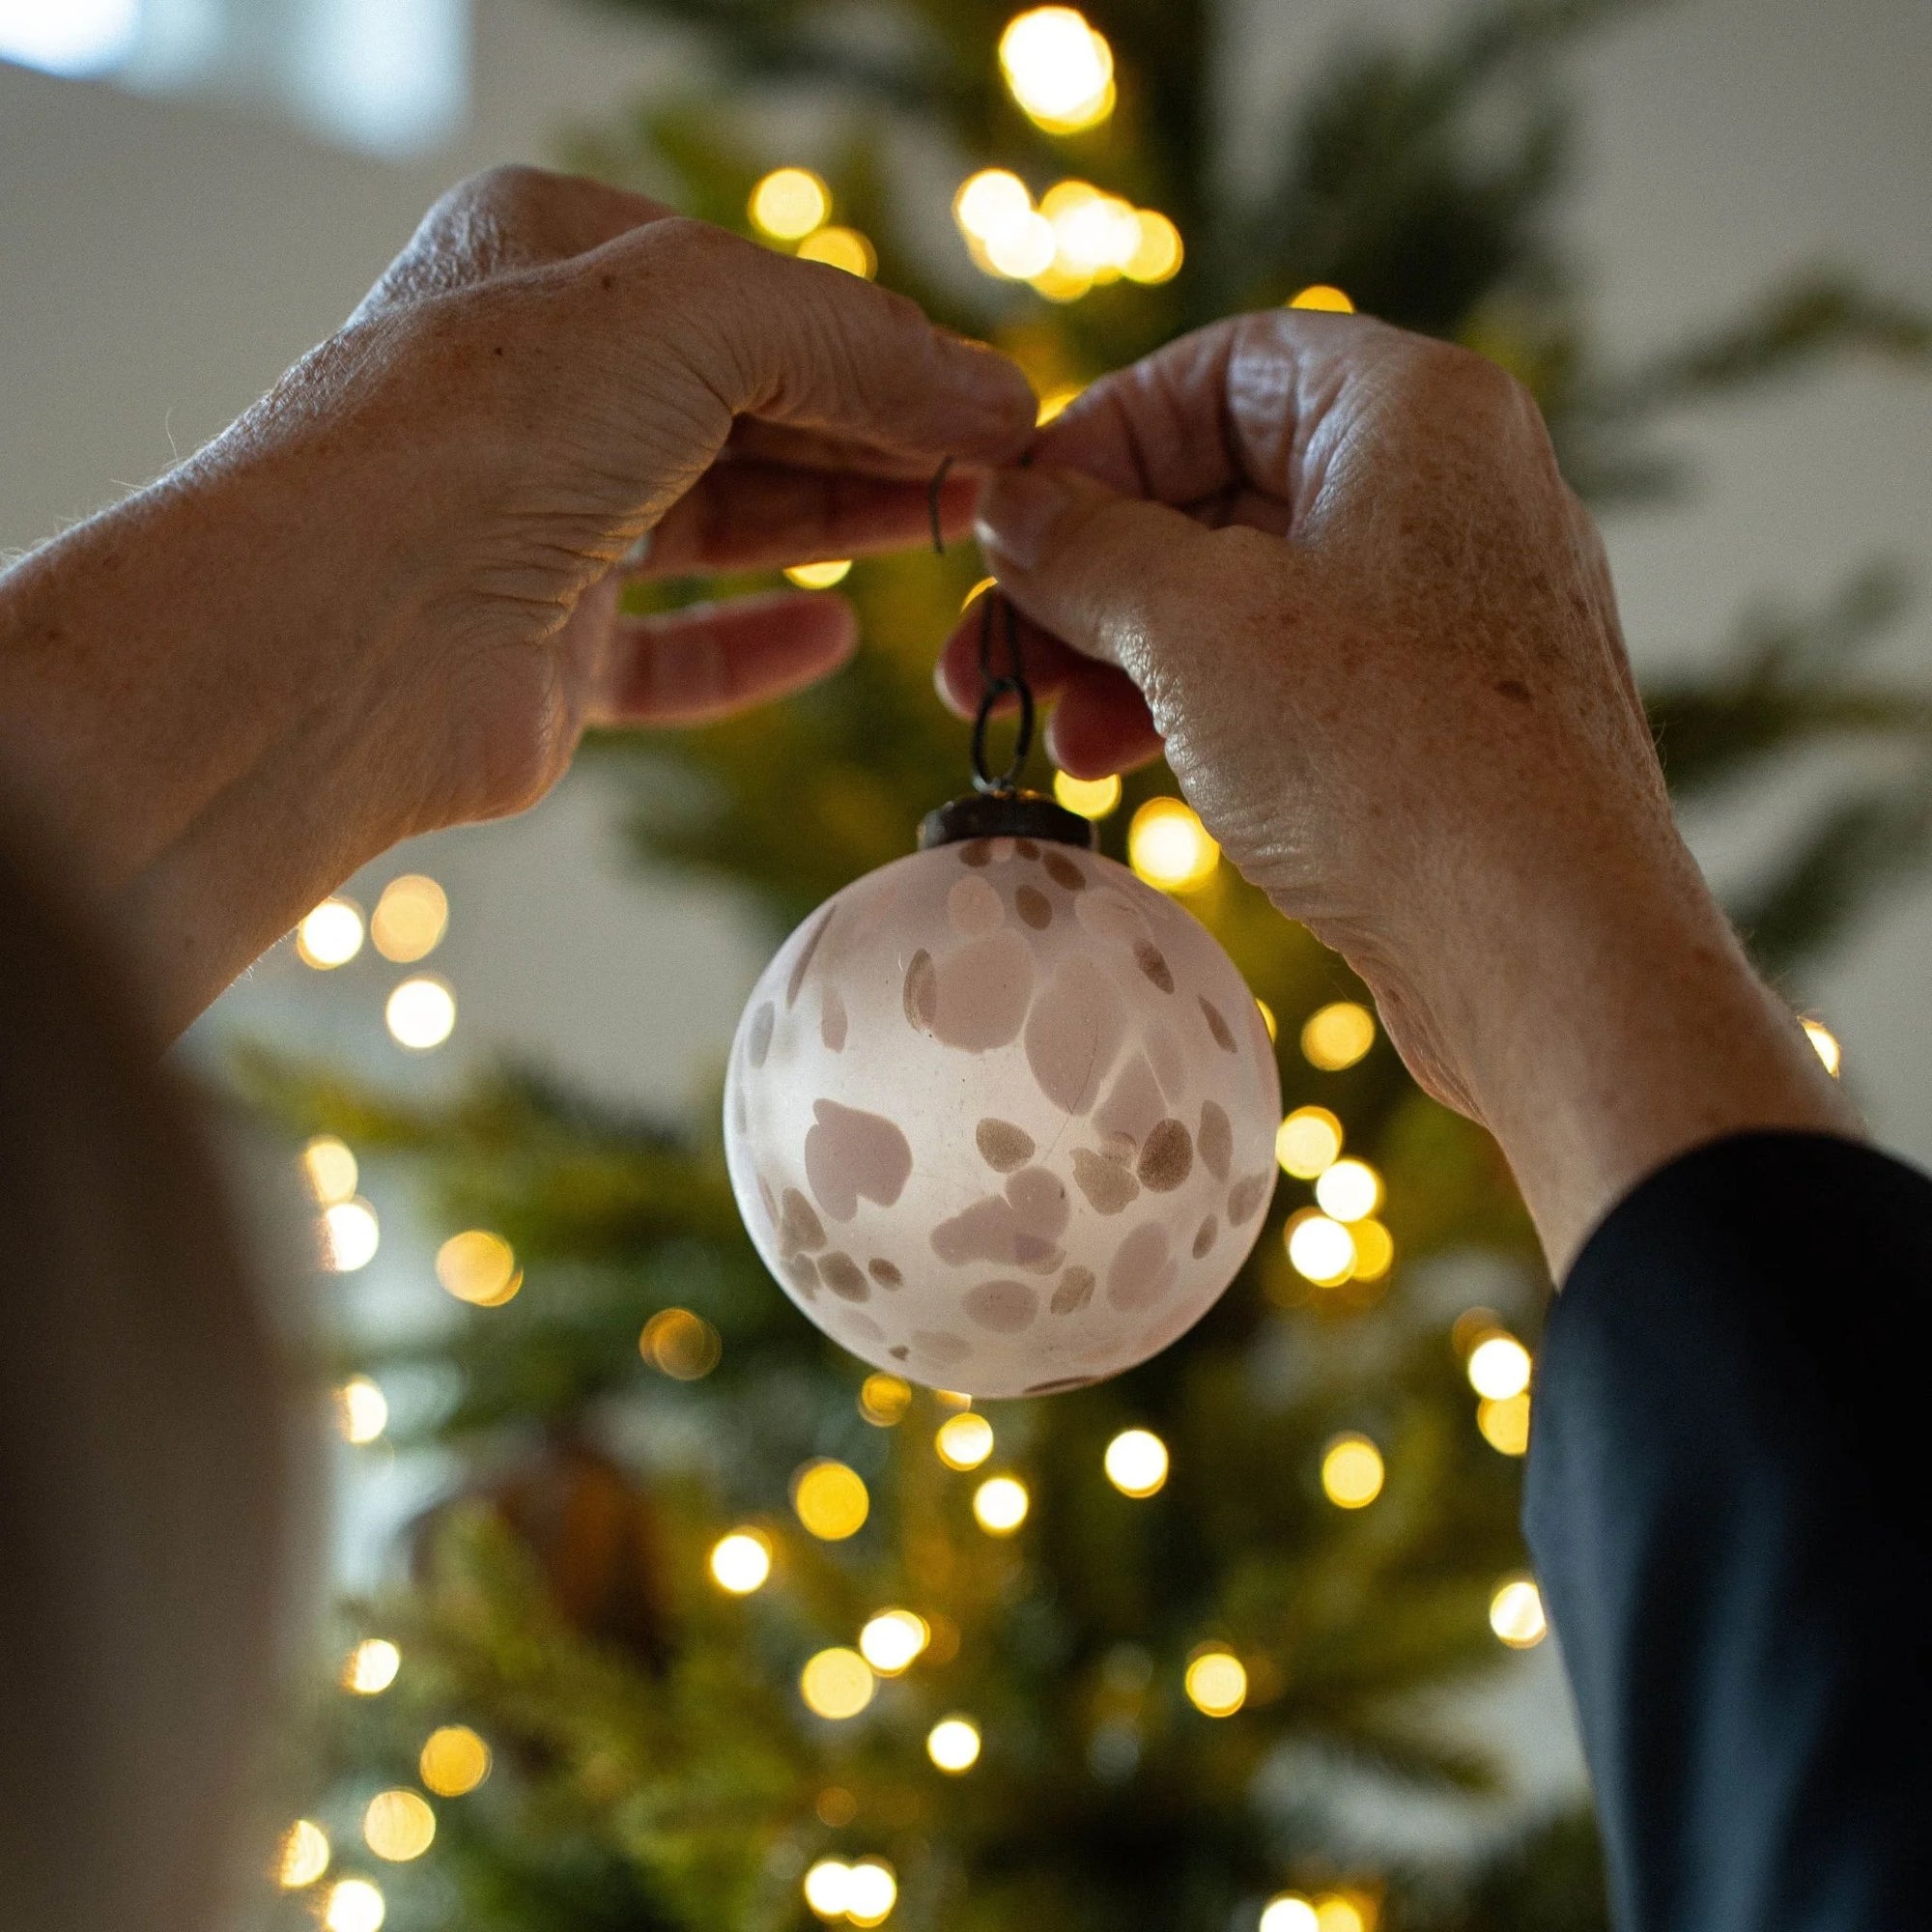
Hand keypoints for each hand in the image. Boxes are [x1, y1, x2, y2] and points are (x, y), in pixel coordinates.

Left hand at [0, 168, 1033, 1027]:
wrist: (344, 632)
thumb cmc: (484, 433)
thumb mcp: (692, 317)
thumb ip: (851, 343)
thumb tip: (991, 397)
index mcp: (554, 264)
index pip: (757, 299)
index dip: (884, 348)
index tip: (999, 404)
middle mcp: (544, 388)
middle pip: (753, 407)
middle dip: (880, 435)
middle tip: (999, 476)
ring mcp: (544, 524)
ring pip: (725, 519)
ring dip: (840, 525)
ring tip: (957, 535)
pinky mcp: (550, 652)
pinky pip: (675, 652)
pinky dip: (756, 647)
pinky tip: (834, 638)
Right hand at [944, 312, 1854, 1268]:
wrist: (1547, 951)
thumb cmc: (1388, 757)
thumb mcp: (1195, 626)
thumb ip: (1084, 548)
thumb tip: (1005, 509)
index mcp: (1412, 411)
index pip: (1220, 370)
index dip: (1095, 440)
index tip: (1010, 525)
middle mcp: (1449, 490)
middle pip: (1223, 488)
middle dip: (1088, 575)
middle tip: (985, 654)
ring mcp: (1454, 610)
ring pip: (1249, 595)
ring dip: (1124, 653)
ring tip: (1039, 728)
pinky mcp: (1445, 717)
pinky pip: (1294, 676)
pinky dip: (1198, 705)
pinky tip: (1116, 762)